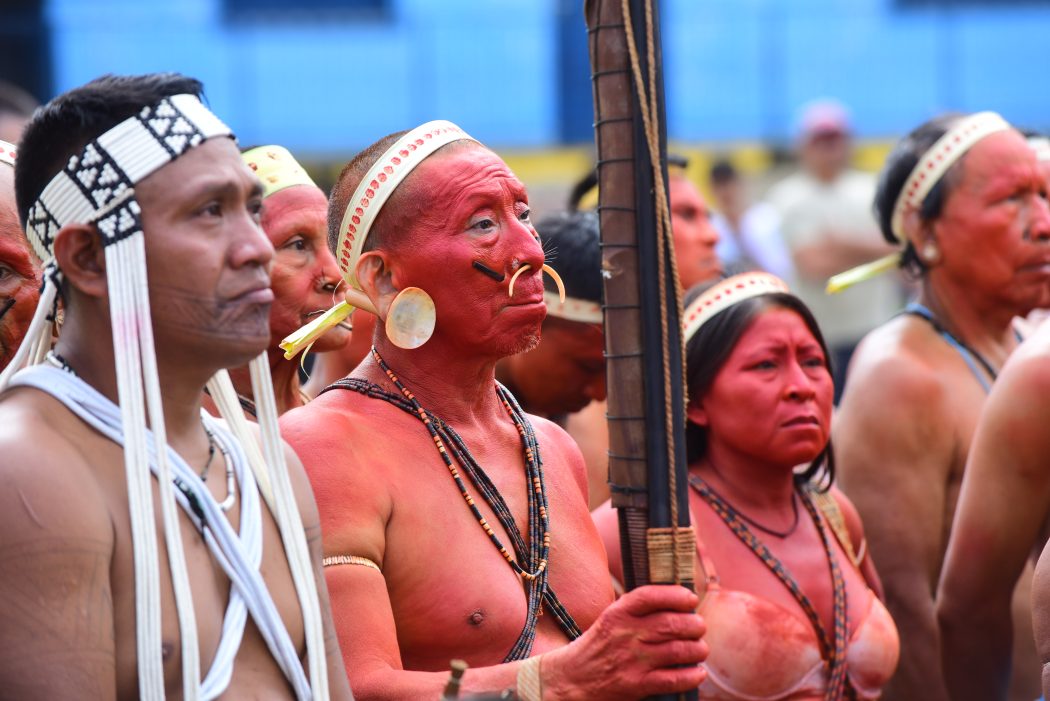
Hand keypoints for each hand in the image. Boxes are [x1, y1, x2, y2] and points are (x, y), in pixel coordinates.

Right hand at [542, 584, 706, 700]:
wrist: (571, 679)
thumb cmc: (597, 646)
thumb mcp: (610, 618)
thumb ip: (637, 610)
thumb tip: (677, 602)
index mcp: (618, 614)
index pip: (650, 596)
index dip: (675, 595)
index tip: (690, 599)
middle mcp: (626, 634)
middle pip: (670, 624)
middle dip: (693, 624)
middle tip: (700, 626)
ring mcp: (632, 660)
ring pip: (677, 650)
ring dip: (697, 649)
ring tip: (700, 649)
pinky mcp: (636, 685)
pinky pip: (672, 679)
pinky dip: (691, 676)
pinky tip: (698, 672)